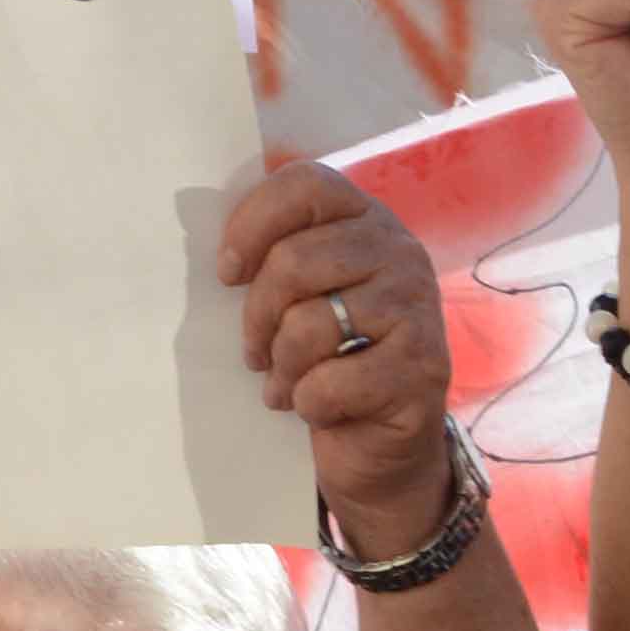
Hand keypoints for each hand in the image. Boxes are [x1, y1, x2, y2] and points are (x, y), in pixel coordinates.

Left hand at [219, 164, 461, 546]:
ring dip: (281, 366)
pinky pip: (330, 383)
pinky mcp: (423, 367)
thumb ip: (276, 255)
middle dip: (257, 316)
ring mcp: (417, 308)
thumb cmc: (331, 359)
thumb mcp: (304, 295)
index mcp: (368, 219)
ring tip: (284, 382)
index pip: (306, 185)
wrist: (385, 445)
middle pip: (294, 261)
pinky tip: (317, 408)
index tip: (228, 273)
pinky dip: (308, 404)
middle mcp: (401, 252)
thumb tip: (206, 236)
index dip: (254, 223)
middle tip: (254, 351)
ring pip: (308, 325)